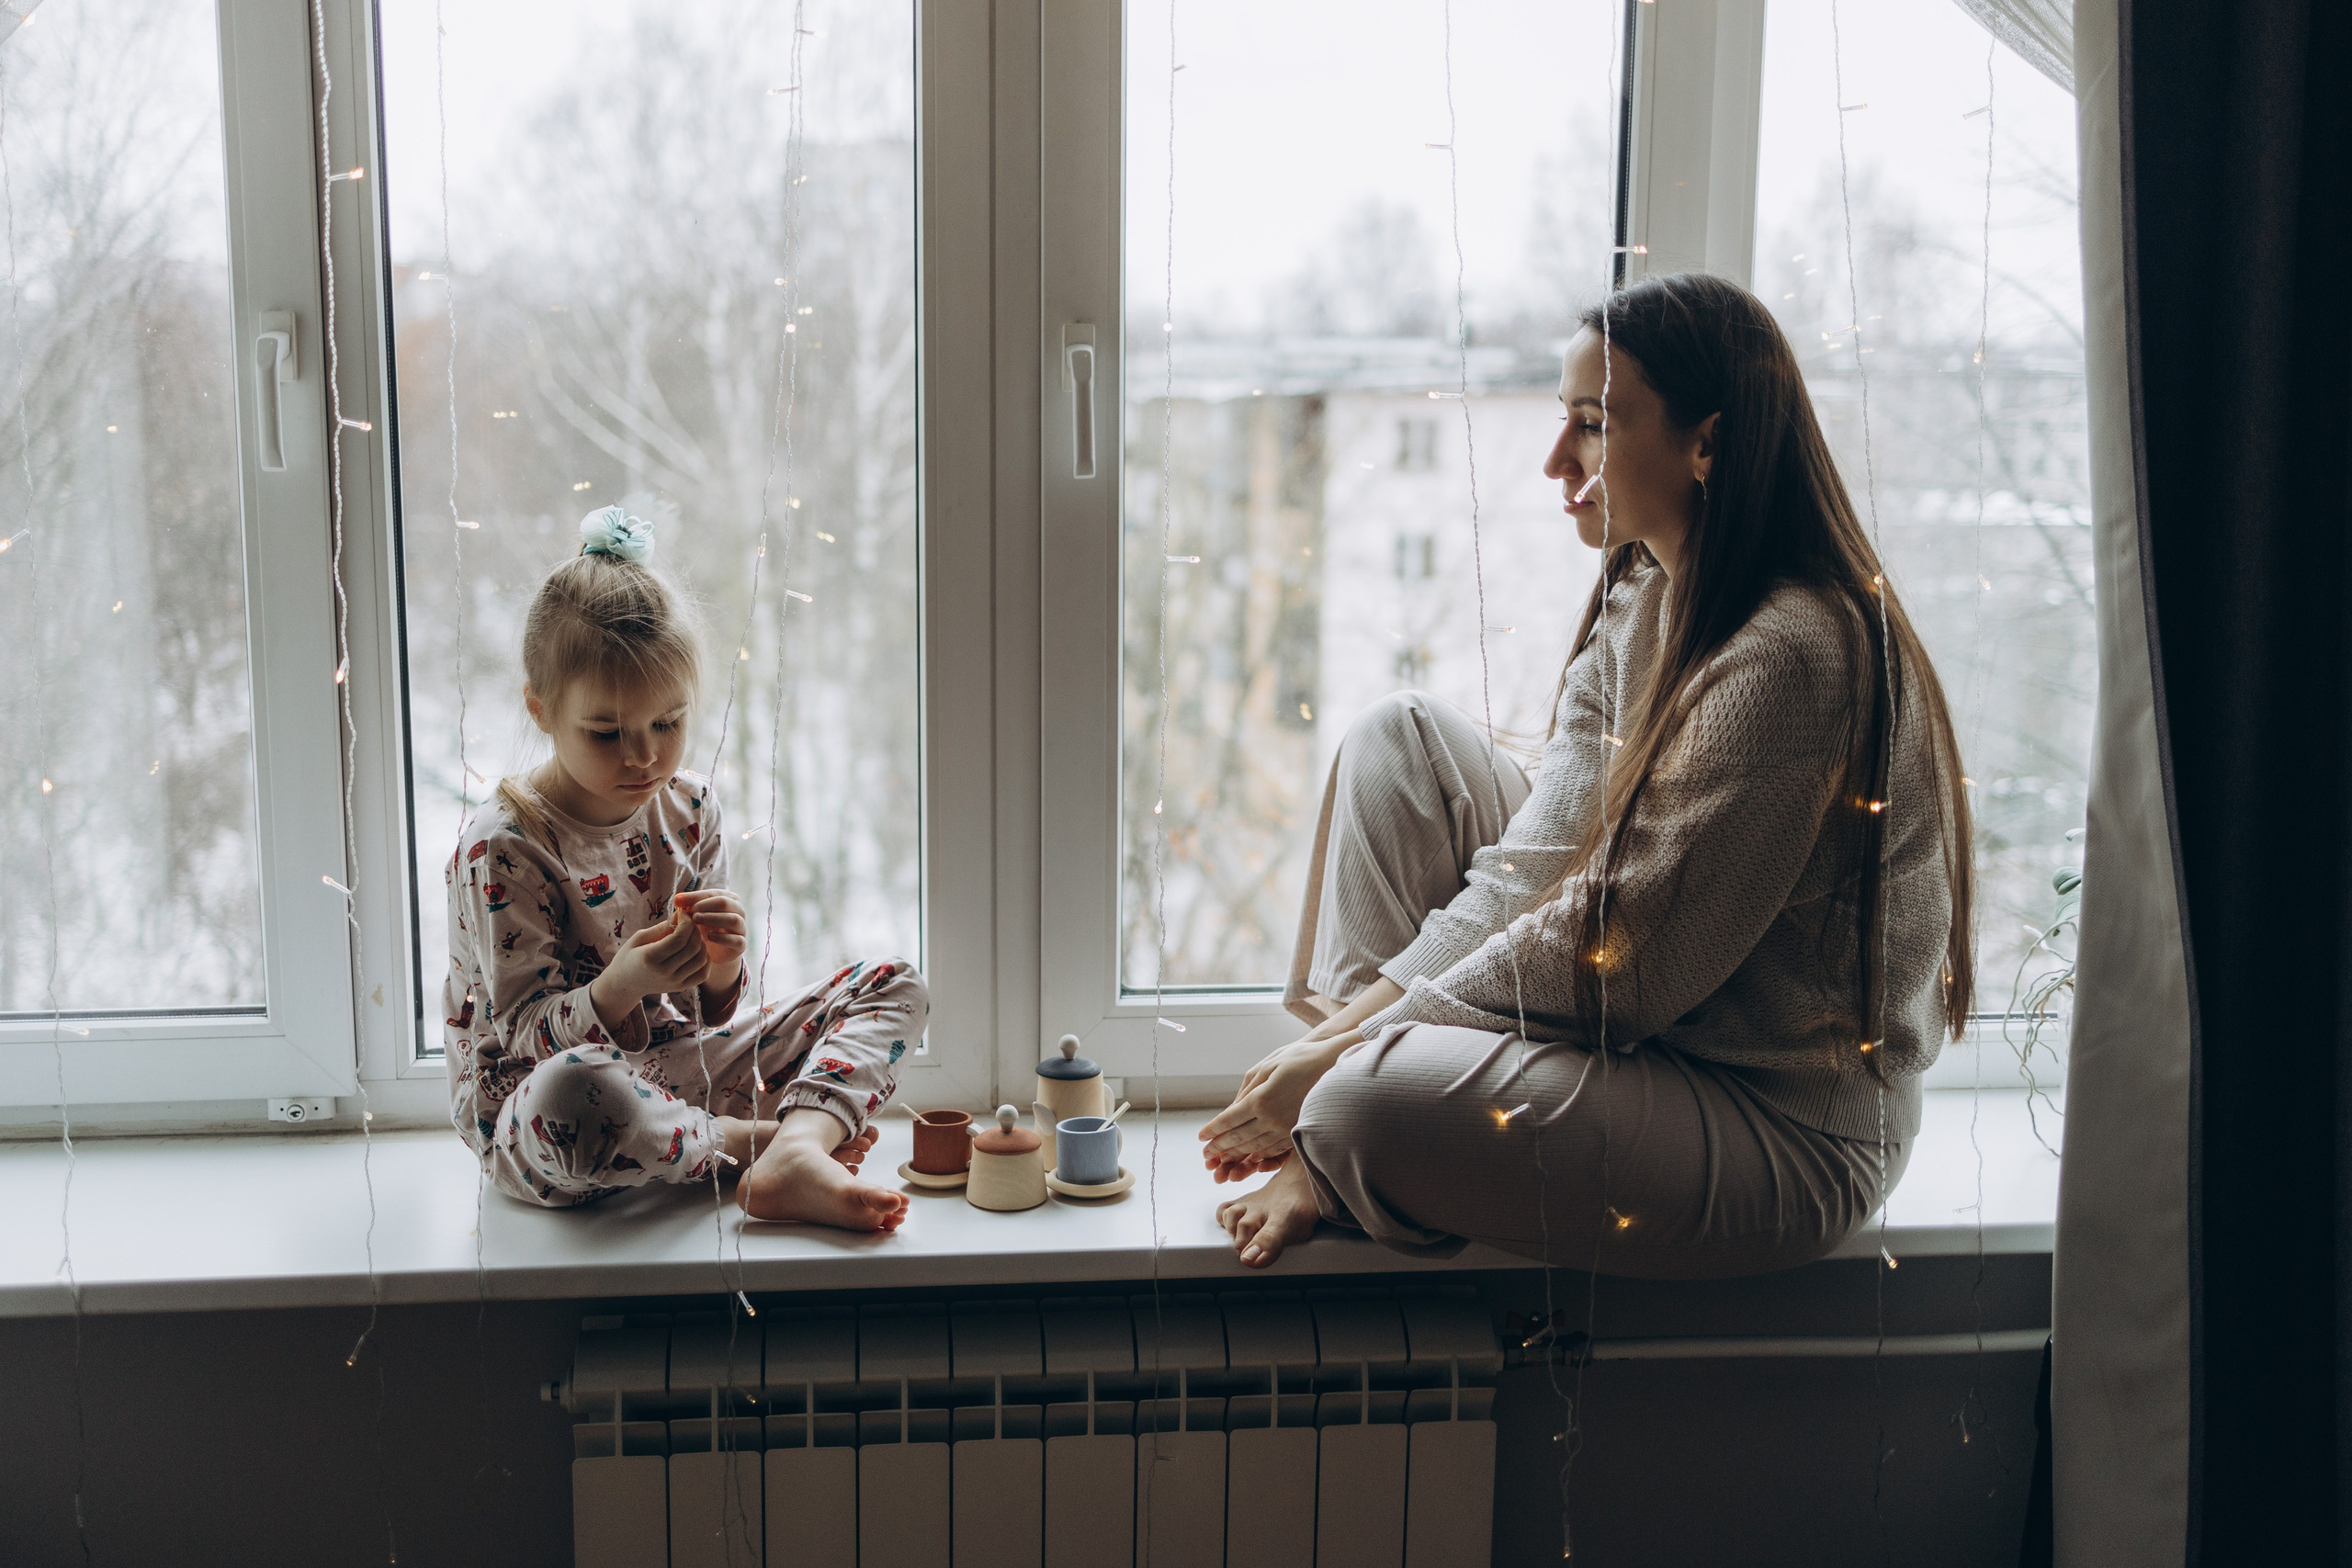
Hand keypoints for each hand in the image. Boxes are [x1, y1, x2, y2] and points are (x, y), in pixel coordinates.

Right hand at [589, 912, 708, 1028]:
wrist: (625, 984)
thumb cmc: (629, 956)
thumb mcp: (638, 938)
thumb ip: (661, 928)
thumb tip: (680, 916)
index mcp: (650, 958)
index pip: (679, 938)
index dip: (686, 922)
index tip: (683, 913)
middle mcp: (664, 972)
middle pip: (692, 947)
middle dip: (695, 929)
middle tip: (689, 922)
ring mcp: (674, 982)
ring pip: (701, 960)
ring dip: (702, 943)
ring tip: (692, 935)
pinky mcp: (680, 987)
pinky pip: (703, 974)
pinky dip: (705, 960)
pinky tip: (697, 950)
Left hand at [675, 889, 746, 994]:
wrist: (711, 951)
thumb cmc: (703, 927)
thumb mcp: (694, 915)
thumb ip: (687, 906)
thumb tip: (677, 899)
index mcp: (729, 899)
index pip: (713, 893)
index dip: (694, 897)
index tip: (677, 902)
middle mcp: (738, 911)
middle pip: (725, 902)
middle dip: (705, 906)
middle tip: (689, 913)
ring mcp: (742, 928)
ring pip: (734, 920)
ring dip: (713, 919)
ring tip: (696, 921)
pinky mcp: (741, 945)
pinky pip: (737, 940)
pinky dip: (723, 938)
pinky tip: (709, 937)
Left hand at [1198, 1035, 1350, 1174]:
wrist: (1334, 1065)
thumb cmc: (1298, 1060)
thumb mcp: (1266, 1066)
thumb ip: (1247, 1089)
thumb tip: (1232, 1109)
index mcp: (1260, 1099)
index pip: (1229, 1120)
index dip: (1213, 1130)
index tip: (1201, 1137)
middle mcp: (1272, 1118)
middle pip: (1239, 1138)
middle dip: (1220, 1147)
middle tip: (1206, 1154)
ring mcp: (1287, 1128)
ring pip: (1255, 1147)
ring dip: (1236, 1154)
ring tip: (1223, 1158)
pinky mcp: (1299, 1132)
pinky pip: (1274, 1149)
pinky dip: (1259, 1154)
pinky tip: (1250, 1156)